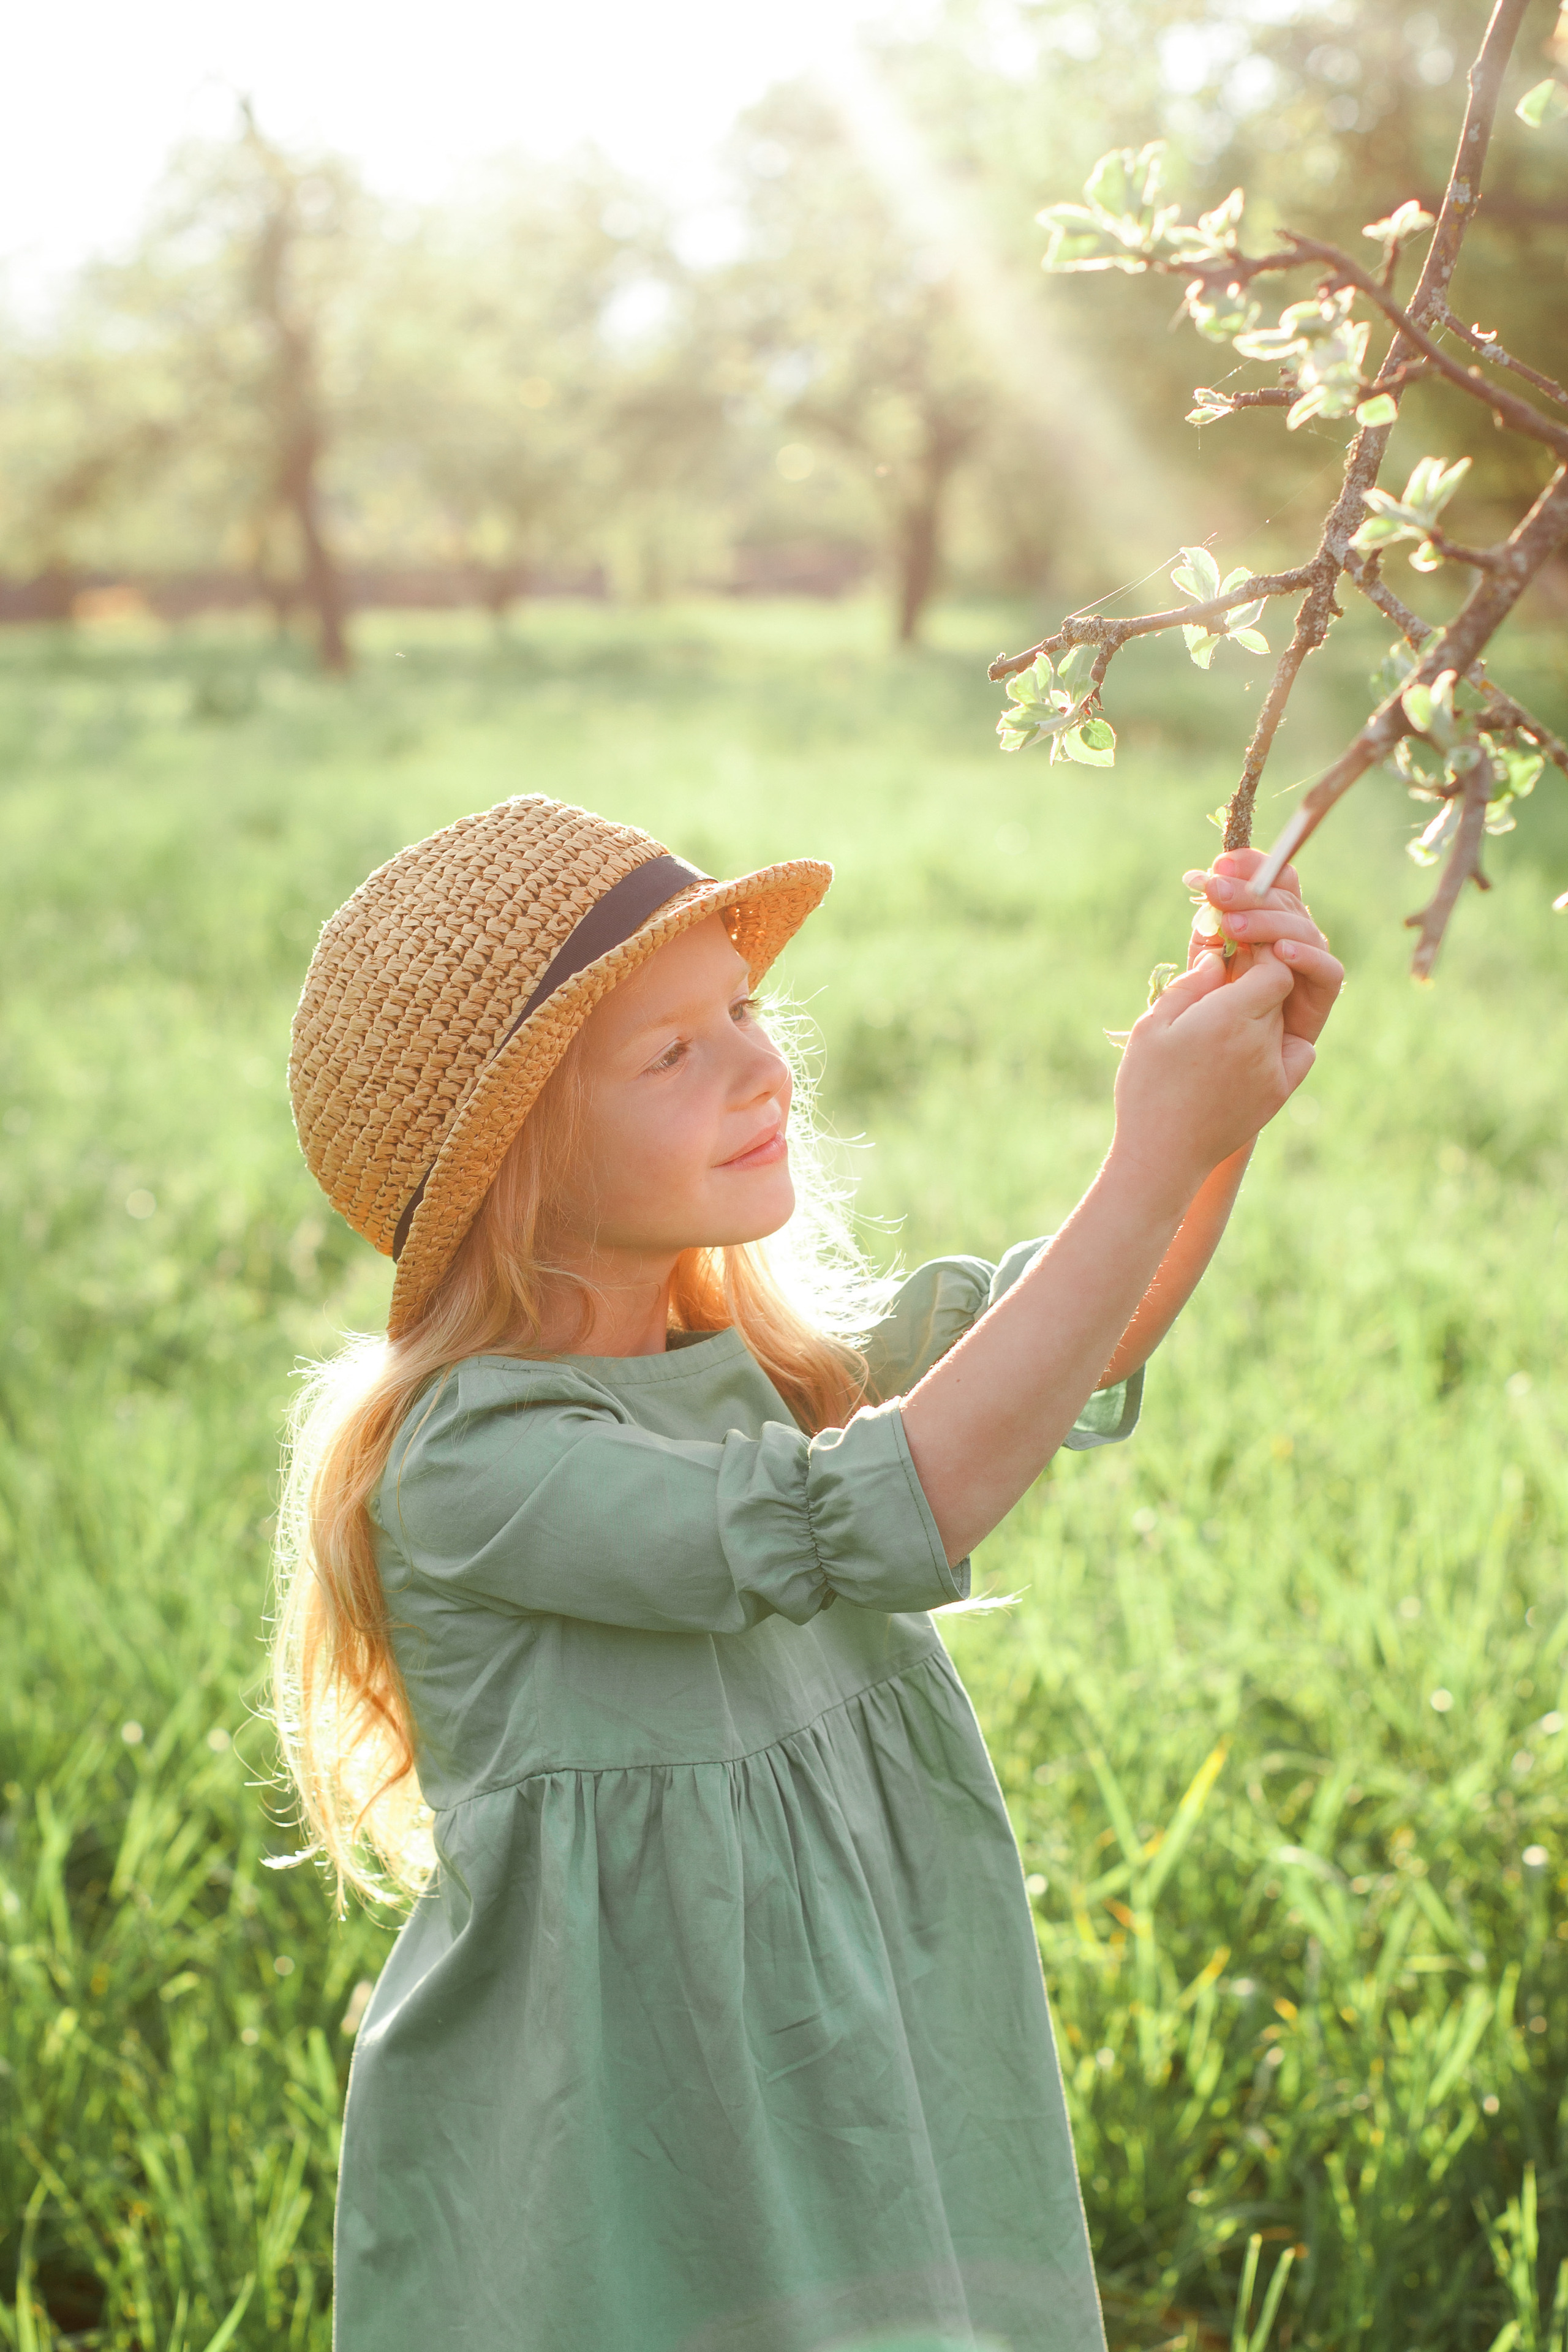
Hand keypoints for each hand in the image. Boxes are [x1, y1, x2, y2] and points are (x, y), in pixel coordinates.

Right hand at [1111, 948, 1308, 1205]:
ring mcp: (1275, 1069)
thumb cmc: (1147, 1087)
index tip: (1234, 955)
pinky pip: (1298, 1052)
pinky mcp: (1279, 1093)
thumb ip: (1190, 985)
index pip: (1273, 967)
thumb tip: (1219, 958)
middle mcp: (1261, 1041)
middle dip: (1257, 982)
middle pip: (1279, 991)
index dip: (1257, 956)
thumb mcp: (1152, 1026)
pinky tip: (1249, 1046)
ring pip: (1283, 1020)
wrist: (1162, 1156)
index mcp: (1229, 1017)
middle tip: (1226, 985)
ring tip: (1224, 1025)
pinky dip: (1281, 1041)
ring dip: (1262, 1012)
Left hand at [1183, 848, 1343, 1044]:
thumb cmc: (1209, 1012)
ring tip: (1233, 925)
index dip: (1252, 865)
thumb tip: (1203, 885)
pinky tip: (1280, 953)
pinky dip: (1306, 958)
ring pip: (1303, 930)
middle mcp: (1291, 936)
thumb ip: (1209, 928)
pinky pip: (1326, 971)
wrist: (1218, 1070)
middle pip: (1284, 900)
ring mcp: (1309, 963)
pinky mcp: (1322, 995)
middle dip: (1247, 891)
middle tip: (1215, 890)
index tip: (1220, 863)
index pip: (1271, 880)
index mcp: (1265, 921)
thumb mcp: (1203, 961)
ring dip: (1268, 922)